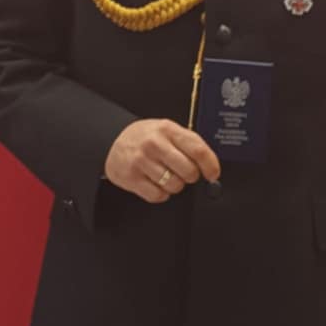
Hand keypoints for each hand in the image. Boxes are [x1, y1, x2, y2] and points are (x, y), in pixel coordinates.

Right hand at [104, 118, 221, 203]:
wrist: (112, 141)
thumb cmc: (145, 137)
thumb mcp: (167, 130)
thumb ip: (188, 143)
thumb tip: (210, 165)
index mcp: (167, 129)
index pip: (198, 149)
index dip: (211, 165)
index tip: (213, 174)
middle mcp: (154, 144)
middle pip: (188, 171)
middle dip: (191, 176)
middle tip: (184, 172)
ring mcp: (141, 161)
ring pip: (174, 186)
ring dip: (175, 185)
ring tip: (166, 175)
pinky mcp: (131, 178)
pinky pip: (158, 196)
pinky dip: (161, 194)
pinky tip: (155, 182)